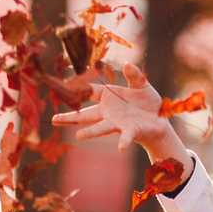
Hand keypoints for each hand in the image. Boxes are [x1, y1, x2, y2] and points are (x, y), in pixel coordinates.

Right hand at [53, 63, 192, 173]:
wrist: (159, 120)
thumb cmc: (147, 102)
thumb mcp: (141, 84)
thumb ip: (134, 75)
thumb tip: (127, 64)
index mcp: (108, 98)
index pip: (89, 92)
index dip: (77, 90)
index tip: (62, 89)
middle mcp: (109, 112)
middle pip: (86, 115)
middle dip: (70, 118)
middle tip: (54, 120)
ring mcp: (118, 123)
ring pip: (101, 127)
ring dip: (90, 132)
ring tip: (79, 136)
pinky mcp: (130, 131)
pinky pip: (126, 136)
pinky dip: (123, 141)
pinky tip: (120, 146)